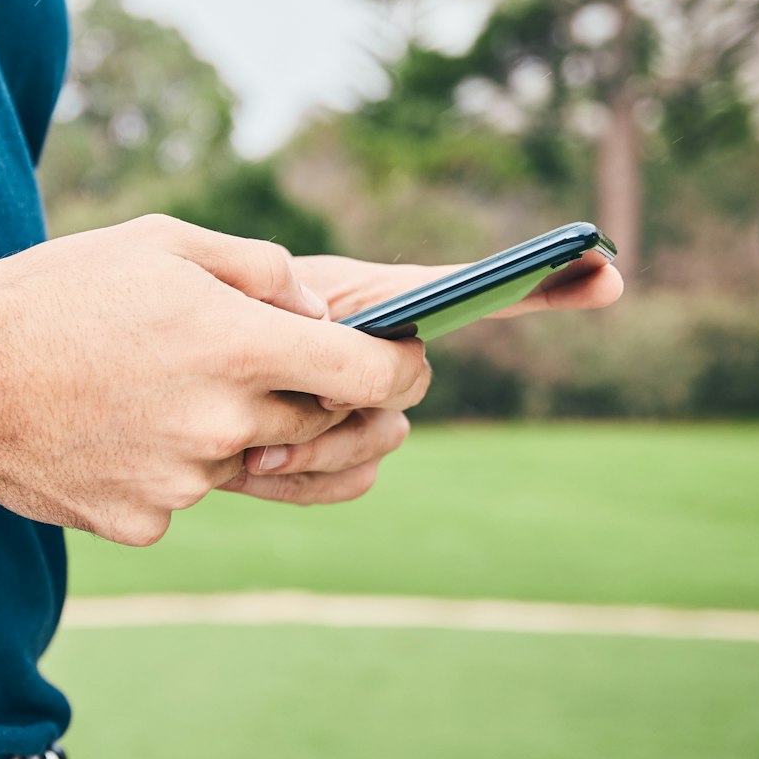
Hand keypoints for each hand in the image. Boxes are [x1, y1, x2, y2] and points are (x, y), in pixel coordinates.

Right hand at [0, 216, 430, 545]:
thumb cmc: (57, 293)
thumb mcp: (164, 244)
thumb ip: (259, 269)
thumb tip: (320, 310)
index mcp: (239, 346)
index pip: (370, 376)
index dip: (402, 370)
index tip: (405, 363)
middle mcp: (223, 423)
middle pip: (314, 423)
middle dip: (304, 394)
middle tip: (251, 361)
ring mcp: (184, 483)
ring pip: (244, 459)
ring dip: (224, 429)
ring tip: (152, 385)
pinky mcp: (143, 522)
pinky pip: (184, 497)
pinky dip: (164, 466)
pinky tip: (111, 427)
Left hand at [210, 250, 625, 505]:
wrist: (151, 384)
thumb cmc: (197, 320)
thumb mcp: (243, 292)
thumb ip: (309, 312)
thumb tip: (356, 352)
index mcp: (374, 301)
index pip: (477, 290)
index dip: (546, 283)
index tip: (607, 274)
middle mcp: (382, 358)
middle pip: (411, 384)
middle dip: (354, 398)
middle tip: (293, 400)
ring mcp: (362, 416)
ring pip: (385, 442)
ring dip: (318, 446)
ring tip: (254, 441)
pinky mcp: (333, 466)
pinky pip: (355, 484)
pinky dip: (303, 482)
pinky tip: (251, 470)